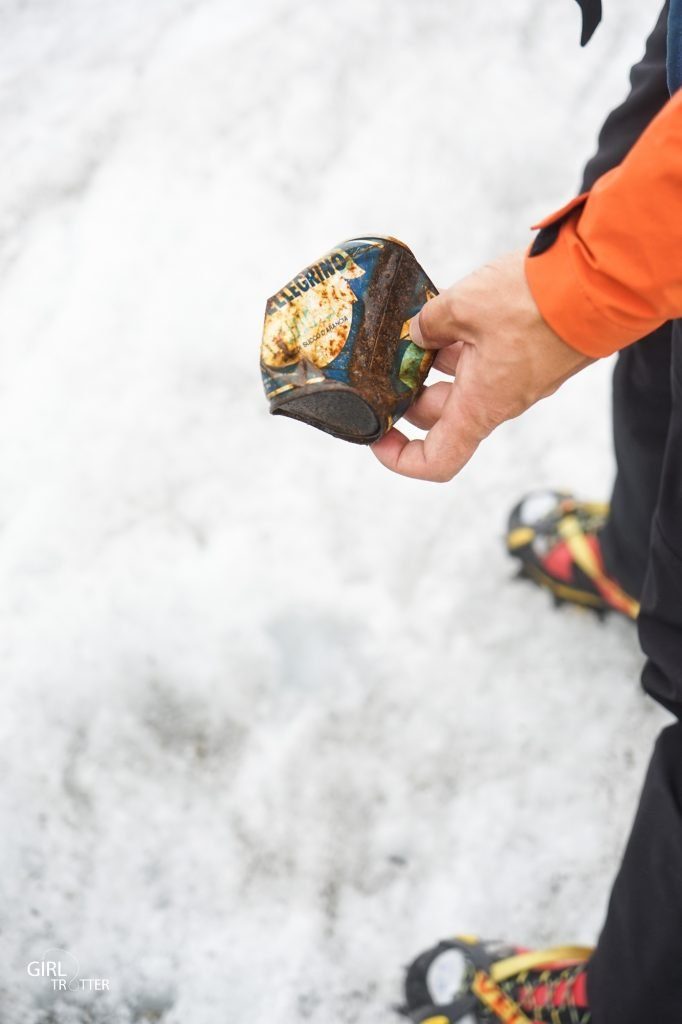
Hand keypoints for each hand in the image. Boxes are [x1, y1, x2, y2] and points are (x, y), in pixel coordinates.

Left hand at [371, 250, 592, 481]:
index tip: (377, 436)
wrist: (604, 280)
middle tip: (386, 360)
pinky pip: (487, 359)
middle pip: (443, 414)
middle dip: (409, 390)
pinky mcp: (531, 353)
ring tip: (414, 328)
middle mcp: (500, 400)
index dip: (400, 458)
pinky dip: (462, 343)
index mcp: (481, 405)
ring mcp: (518, 377)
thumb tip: (417, 332)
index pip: (438, 459)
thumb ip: (430, 322)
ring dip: (434, 362)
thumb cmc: (540, 301)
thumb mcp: (464, 305)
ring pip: (464, 381)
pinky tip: (448, 312)